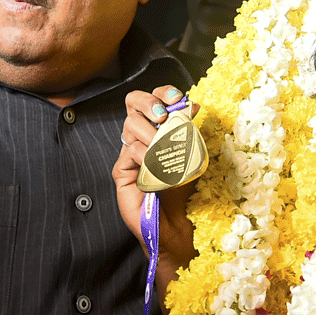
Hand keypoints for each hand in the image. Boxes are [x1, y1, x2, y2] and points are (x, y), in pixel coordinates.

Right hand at [112, 86, 197, 274]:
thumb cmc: (182, 187)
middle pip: (133, 104)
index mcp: (154, 128)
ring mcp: (127, 153)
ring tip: (166, 149)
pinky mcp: (121, 172)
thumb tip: (193, 105)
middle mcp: (138, 136)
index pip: (151, 99)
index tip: (177, 97)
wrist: (175, 221)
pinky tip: (156, 166)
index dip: (161, 93)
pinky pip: (129, 153)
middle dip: (149, 103)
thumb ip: (188, 131)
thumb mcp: (190, 154)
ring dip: (152, 133)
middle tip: (163, 117)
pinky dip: (145, 156)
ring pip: (130, 126)